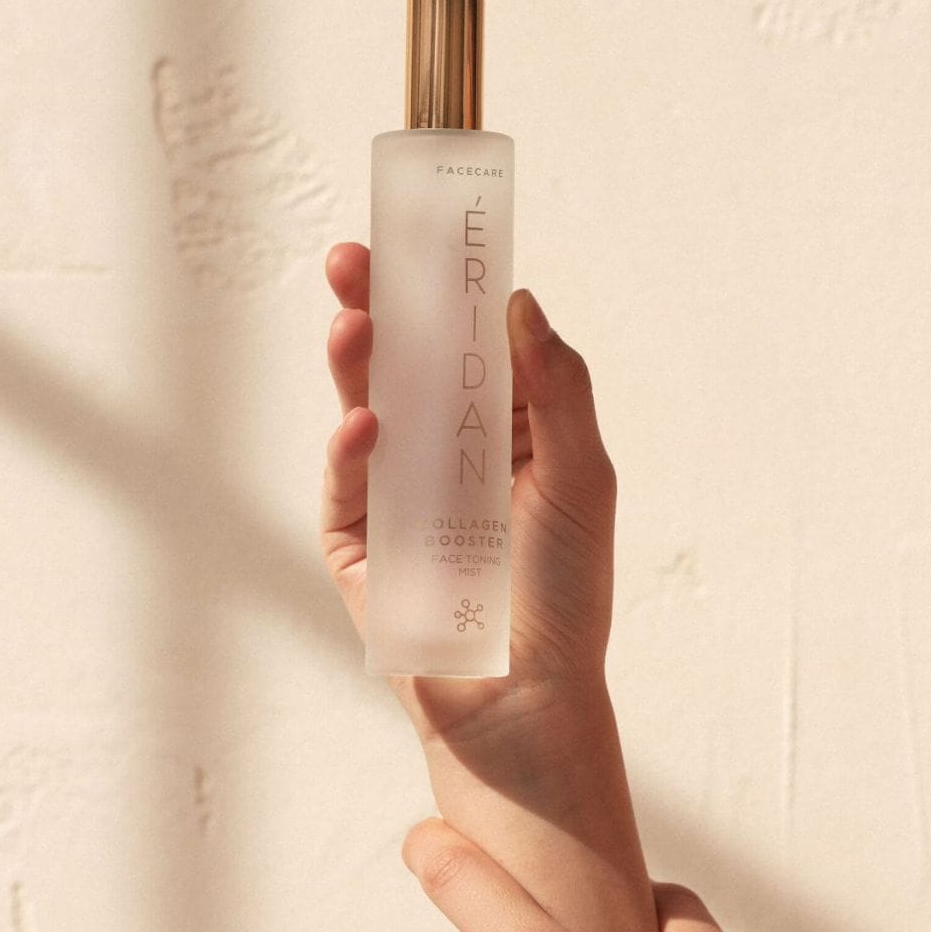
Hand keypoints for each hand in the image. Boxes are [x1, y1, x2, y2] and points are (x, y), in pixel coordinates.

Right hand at [321, 242, 618, 747]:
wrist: (525, 699)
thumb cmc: (565, 591)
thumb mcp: (582, 478)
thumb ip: (558, 390)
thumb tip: (519, 300)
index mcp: (507, 429)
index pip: (470, 343)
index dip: (449, 289)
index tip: (429, 232)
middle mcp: (448, 450)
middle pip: (408, 363)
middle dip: (383, 308)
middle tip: (358, 257)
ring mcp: (398, 491)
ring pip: (367, 408)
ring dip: (357, 364)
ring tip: (355, 321)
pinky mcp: (358, 538)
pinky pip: (348, 483)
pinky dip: (352, 451)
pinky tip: (365, 427)